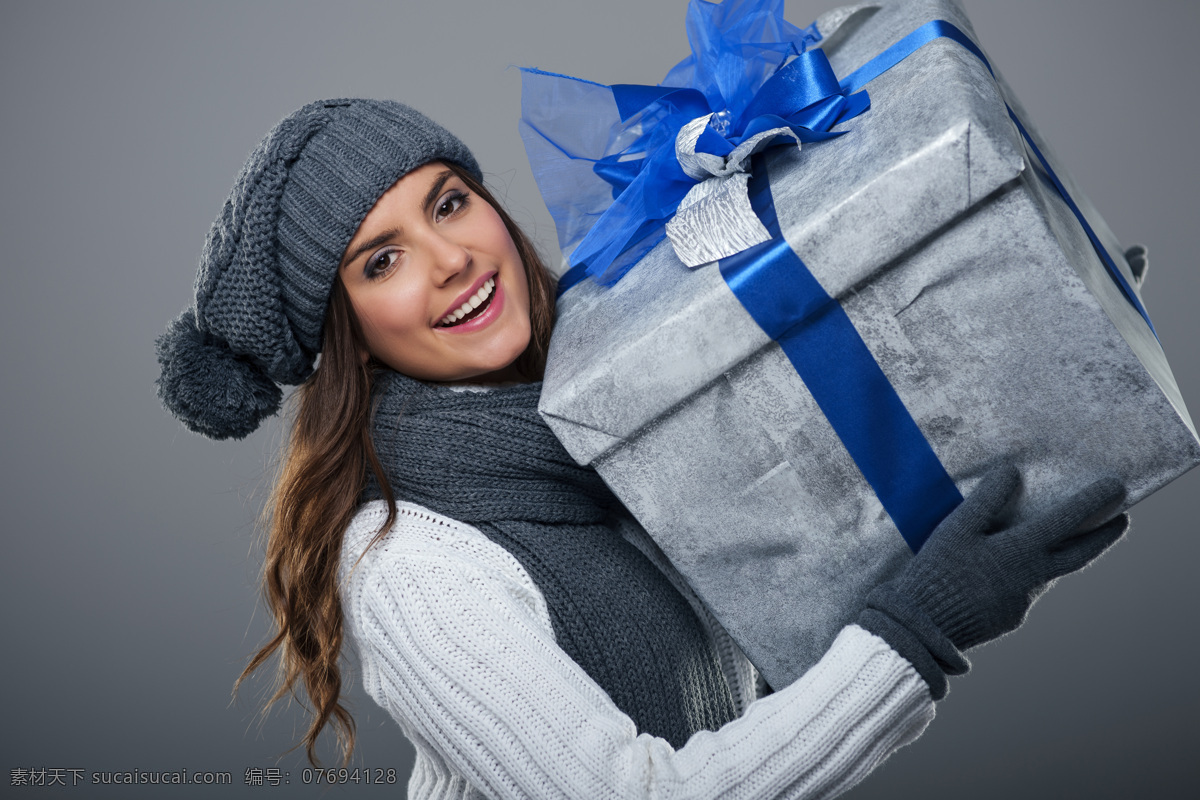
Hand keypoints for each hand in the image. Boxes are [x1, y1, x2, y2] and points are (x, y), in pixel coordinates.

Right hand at [888, 465, 1128, 651]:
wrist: (924, 627)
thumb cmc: (937, 572)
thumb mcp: (955, 530)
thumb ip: (985, 500)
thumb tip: (1011, 471)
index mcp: (1019, 553)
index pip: (1066, 522)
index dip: (1092, 502)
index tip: (1117, 486)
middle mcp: (1031, 578)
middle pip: (1079, 555)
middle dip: (1103, 536)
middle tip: (1121, 519)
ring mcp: (1023, 601)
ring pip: (1051, 572)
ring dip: (1064, 554)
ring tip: (1064, 539)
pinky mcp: (1011, 616)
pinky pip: (1027, 589)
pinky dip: (1030, 572)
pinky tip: (1012, 568)